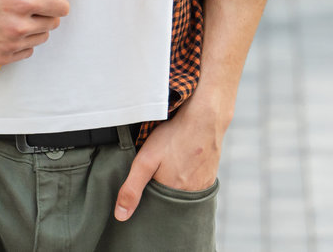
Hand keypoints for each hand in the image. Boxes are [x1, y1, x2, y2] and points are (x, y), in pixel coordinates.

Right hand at [0, 0, 70, 66]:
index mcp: (22, 2)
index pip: (62, 8)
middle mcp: (17, 27)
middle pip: (53, 23)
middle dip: (44, 11)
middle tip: (25, 2)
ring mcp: (8, 45)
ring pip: (41, 38)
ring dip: (34, 27)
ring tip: (14, 14)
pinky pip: (26, 52)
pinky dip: (21, 42)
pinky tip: (7, 27)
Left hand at [113, 94, 226, 220]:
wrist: (206, 116)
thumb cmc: (174, 135)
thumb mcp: (145, 160)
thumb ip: (132, 188)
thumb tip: (121, 216)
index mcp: (174, 194)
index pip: (157, 208)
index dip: (149, 199)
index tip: (145, 185)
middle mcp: (192, 194)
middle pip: (171, 201)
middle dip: (162, 191)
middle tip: (158, 172)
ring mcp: (204, 184)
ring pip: (184, 193)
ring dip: (176, 185)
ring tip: (171, 167)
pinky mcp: (211, 175)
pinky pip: (196, 184)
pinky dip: (189, 178)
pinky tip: (184, 164)